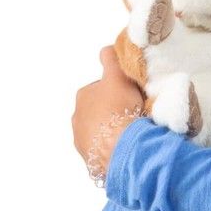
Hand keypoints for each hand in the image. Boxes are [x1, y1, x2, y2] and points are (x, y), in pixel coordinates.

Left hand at [72, 46, 144, 183]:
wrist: (123, 147)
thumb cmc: (120, 109)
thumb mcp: (118, 75)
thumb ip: (112, 59)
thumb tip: (106, 49)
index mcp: (83, 96)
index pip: (101, 88)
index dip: (117, 90)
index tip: (130, 95)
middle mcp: (77, 119)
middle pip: (99, 110)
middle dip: (113, 111)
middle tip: (133, 112)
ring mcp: (82, 142)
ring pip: (101, 132)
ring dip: (112, 131)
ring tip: (131, 132)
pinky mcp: (91, 161)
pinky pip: (104, 150)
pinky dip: (113, 148)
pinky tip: (126, 146)